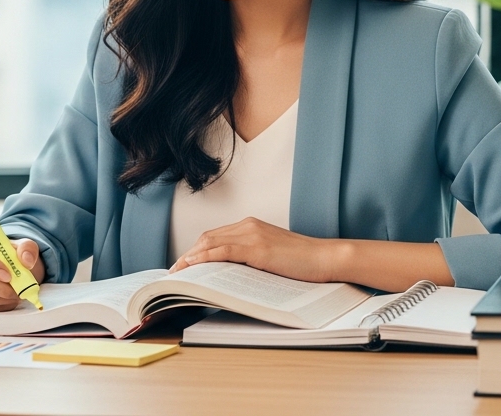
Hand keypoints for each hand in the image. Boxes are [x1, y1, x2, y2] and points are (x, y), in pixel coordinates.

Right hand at [0, 233, 45, 311]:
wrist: (10, 268)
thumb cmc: (13, 255)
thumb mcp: (24, 246)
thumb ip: (27, 248)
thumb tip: (26, 260)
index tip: (8, 275)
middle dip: (1, 288)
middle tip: (17, 290)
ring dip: (3, 298)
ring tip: (16, 294)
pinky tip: (8, 299)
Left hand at [169, 217, 339, 282]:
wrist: (326, 258)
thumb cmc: (303, 262)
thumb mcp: (272, 257)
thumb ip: (251, 258)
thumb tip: (229, 274)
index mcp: (251, 226)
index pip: (215, 236)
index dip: (196, 250)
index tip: (183, 264)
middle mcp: (248, 226)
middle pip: (207, 238)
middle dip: (188, 254)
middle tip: (175, 272)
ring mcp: (253, 235)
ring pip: (211, 243)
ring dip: (190, 258)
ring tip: (178, 273)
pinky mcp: (258, 249)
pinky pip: (223, 251)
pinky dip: (204, 258)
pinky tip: (193, 266)